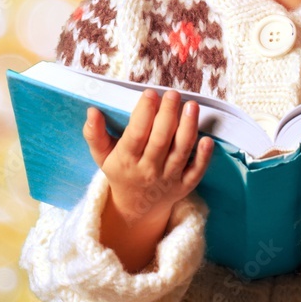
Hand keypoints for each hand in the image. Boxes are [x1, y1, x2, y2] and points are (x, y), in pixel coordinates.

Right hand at [83, 89, 213, 270]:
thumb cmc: (120, 172)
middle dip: (168, 114)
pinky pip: (196, 172)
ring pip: (180, 151)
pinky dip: (203, 157)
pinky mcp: (184, 186)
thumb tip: (92, 111)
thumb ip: (94, 133)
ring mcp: (168, 179)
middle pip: (160, 140)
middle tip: (173, 93)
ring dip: (188, 127)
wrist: (136, 207)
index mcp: (126, 160)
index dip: (144, 113)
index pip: (136, 135)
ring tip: (192, 105)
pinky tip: (208, 139)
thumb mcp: (101, 155)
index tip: (150, 93)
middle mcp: (148, 170)